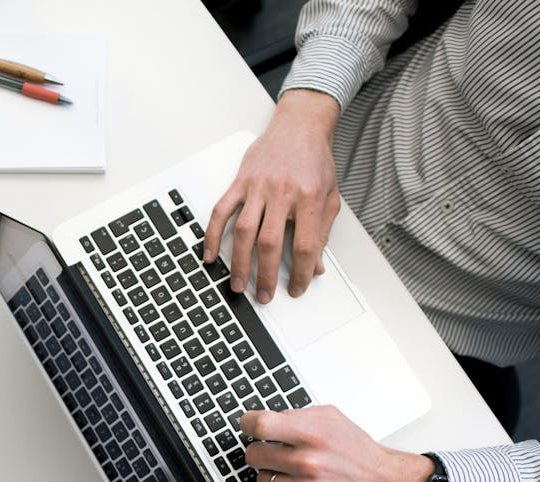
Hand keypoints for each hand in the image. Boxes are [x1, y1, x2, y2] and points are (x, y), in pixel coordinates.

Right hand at [204, 89, 342, 303]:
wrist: (299, 126)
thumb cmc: (314, 161)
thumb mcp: (329, 197)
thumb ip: (322, 232)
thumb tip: (316, 266)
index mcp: (309, 197)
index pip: (304, 244)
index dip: (301, 272)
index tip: (298, 288)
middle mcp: (282, 192)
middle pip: (270, 242)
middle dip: (266, 275)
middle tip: (264, 295)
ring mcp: (258, 187)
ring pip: (244, 231)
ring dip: (239, 262)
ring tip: (238, 283)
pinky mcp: (240, 182)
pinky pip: (221, 211)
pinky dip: (213, 234)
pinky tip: (210, 254)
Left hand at [241, 406, 432, 481]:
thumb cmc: (357, 451)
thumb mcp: (331, 418)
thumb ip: (296, 415)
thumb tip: (265, 419)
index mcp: (313, 435)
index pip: (261, 426)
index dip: (248, 423)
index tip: (248, 425)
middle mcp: (309, 463)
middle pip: (254, 455)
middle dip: (260, 451)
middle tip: (273, 452)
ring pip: (261, 481)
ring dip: (272, 475)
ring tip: (292, 472)